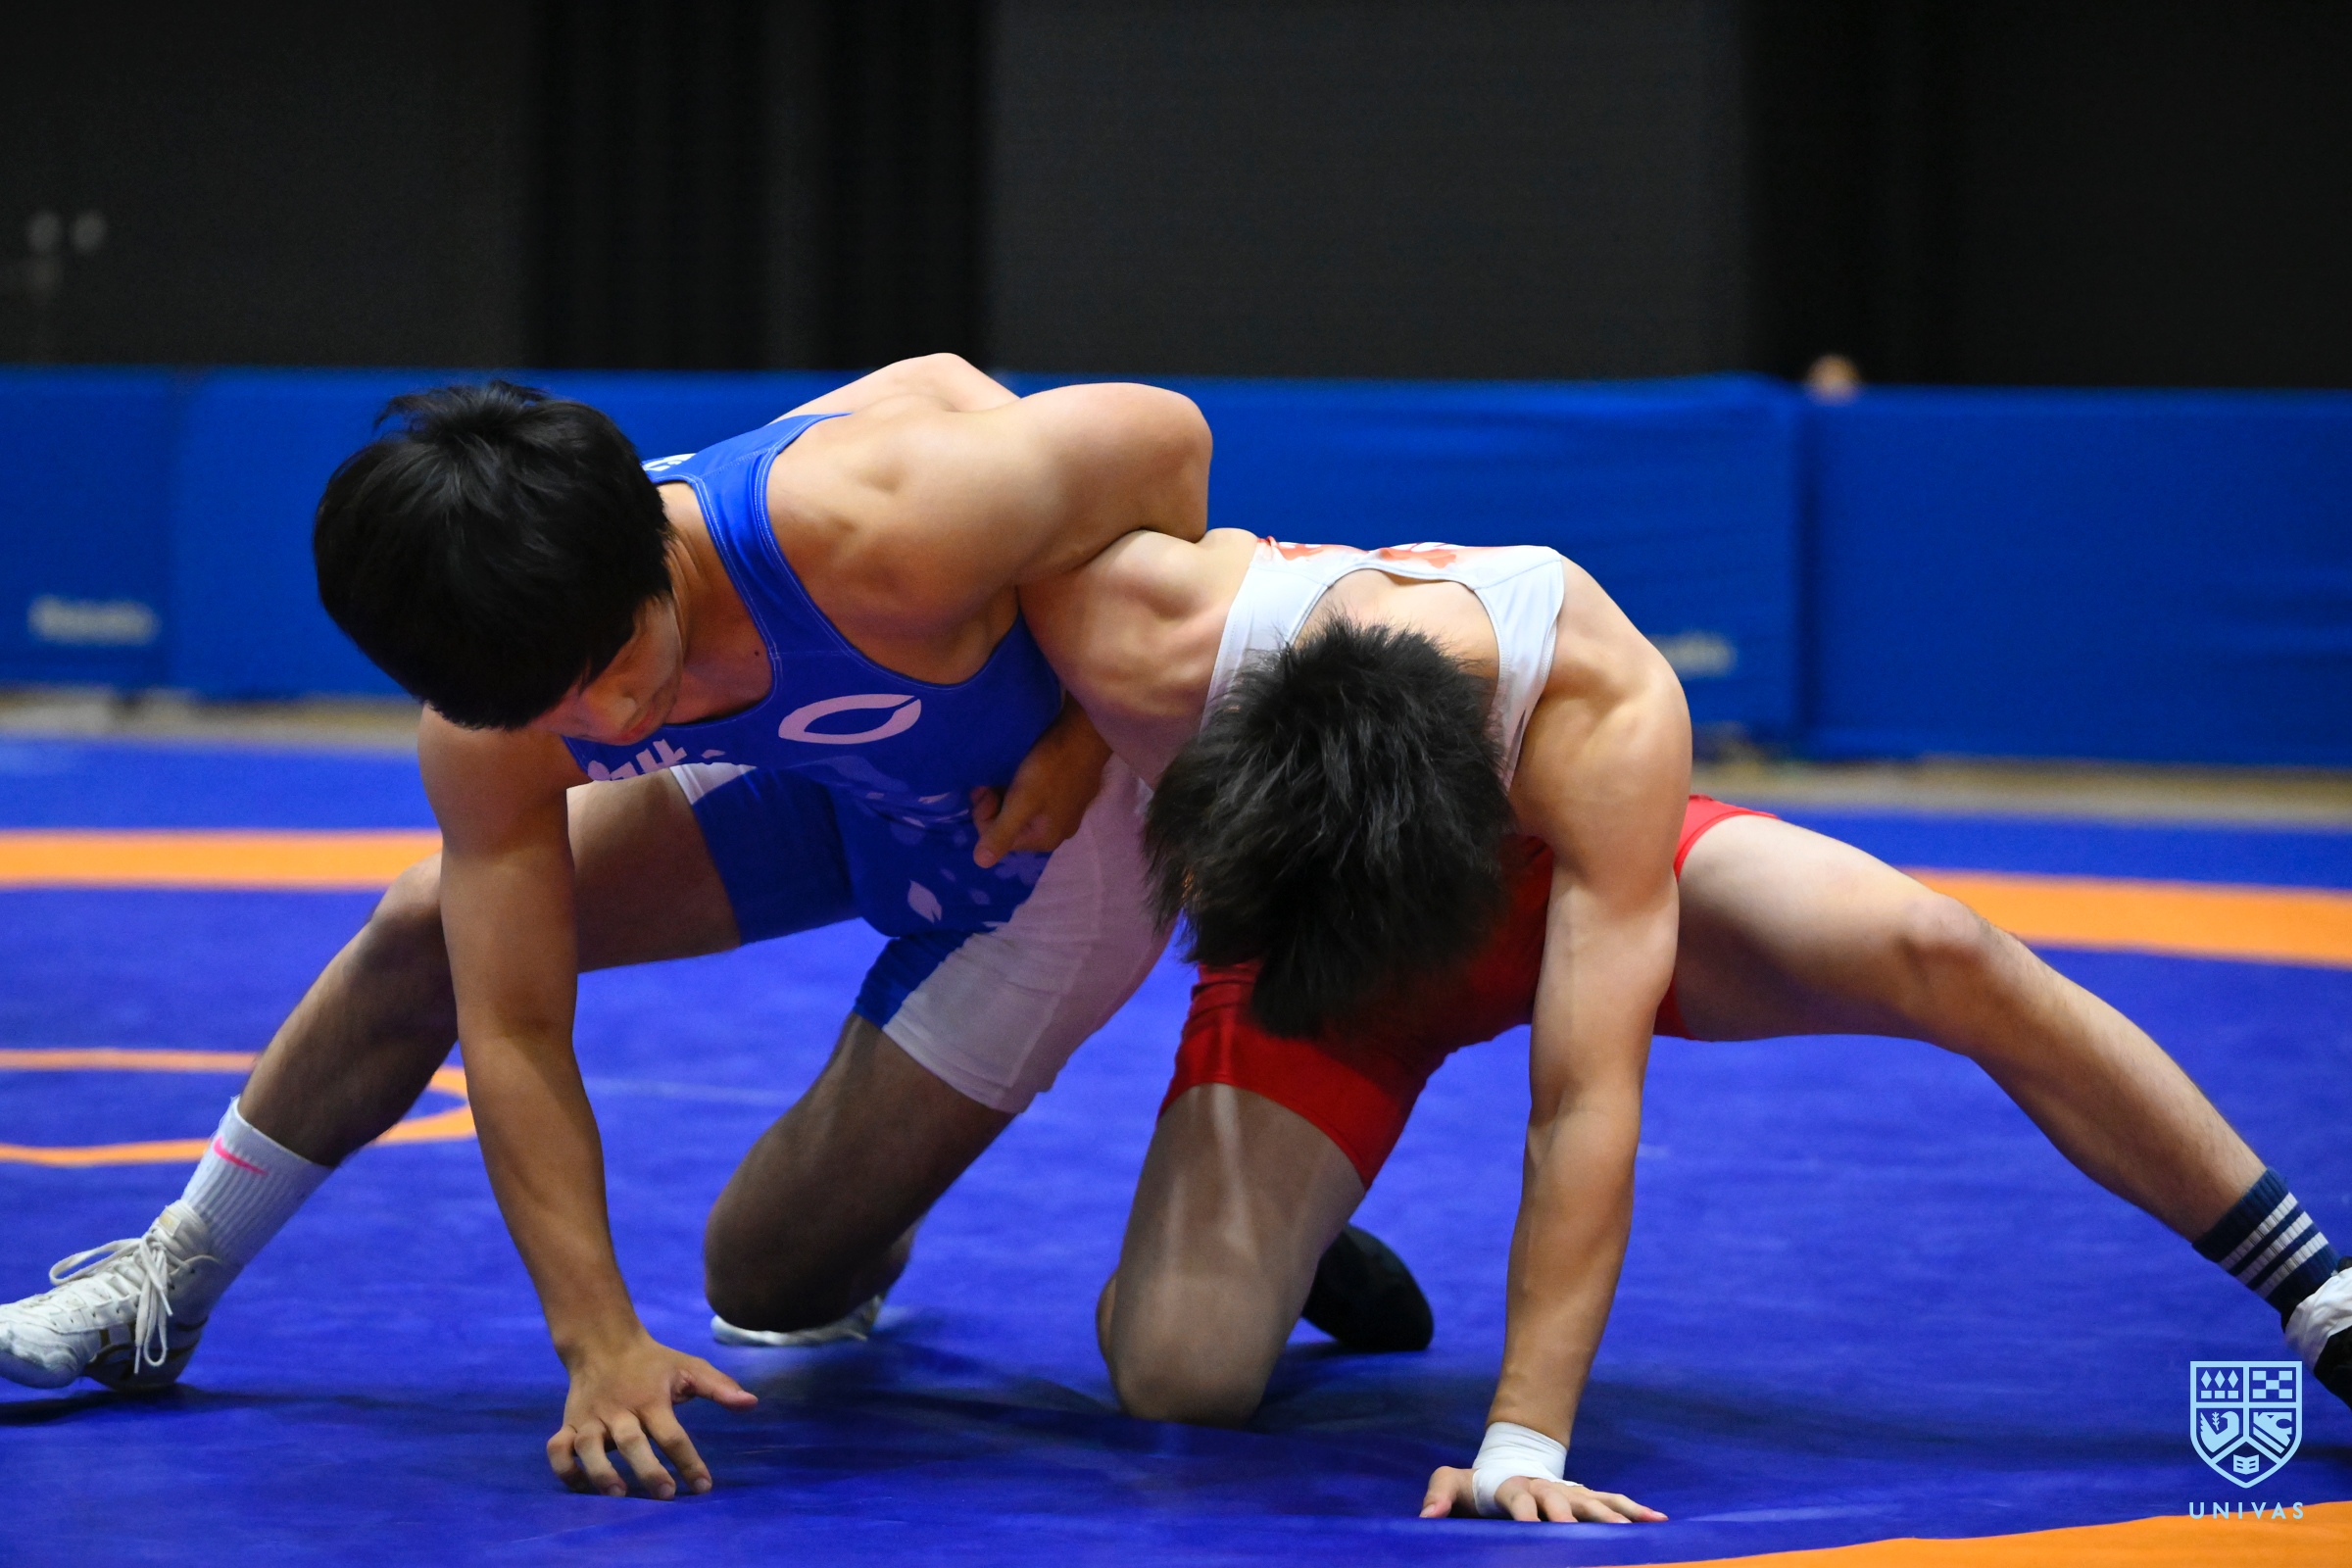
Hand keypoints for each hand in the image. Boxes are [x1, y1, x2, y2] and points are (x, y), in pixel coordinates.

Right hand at [548, 1330, 757, 1498]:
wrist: (603, 1343)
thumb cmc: (653, 1363)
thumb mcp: (689, 1368)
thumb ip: (719, 1387)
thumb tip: (751, 1404)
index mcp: (650, 1398)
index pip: (672, 1434)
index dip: (689, 1461)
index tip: (704, 1486)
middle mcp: (619, 1409)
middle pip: (632, 1442)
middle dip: (648, 1470)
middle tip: (666, 1494)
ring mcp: (590, 1418)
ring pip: (588, 1447)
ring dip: (600, 1471)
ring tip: (619, 1493)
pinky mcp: (568, 1424)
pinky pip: (557, 1449)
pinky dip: (564, 1469)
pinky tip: (581, 1486)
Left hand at [972, 698, 1112, 867]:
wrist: (1086, 735)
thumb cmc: (1052, 768)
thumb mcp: (1022, 801)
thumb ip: (1001, 833)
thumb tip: (980, 863)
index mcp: (1044, 840)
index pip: (997, 839)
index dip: (984, 814)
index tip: (985, 789)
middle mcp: (1056, 833)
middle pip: (1011, 827)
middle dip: (995, 805)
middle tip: (991, 781)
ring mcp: (1065, 814)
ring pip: (1022, 812)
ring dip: (1007, 795)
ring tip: (1005, 774)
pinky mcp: (1070, 795)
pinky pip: (1037, 800)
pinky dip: (1024, 789)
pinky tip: (1024, 772)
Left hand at [1420, 1466, 1665, 1523]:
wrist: (1505, 1461)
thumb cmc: (1475, 1484)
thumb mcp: (1450, 1481)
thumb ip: (1438, 1493)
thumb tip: (1427, 1515)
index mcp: (1512, 1487)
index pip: (1519, 1499)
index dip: (1525, 1513)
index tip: (1531, 1527)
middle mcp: (1545, 1488)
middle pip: (1562, 1500)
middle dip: (1572, 1516)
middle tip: (1582, 1532)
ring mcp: (1567, 1492)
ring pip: (1593, 1502)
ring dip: (1611, 1516)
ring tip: (1631, 1530)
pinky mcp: (1583, 1498)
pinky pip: (1612, 1502)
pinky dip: (1635, 1510)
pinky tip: (1658, 1521)